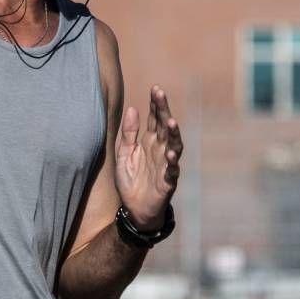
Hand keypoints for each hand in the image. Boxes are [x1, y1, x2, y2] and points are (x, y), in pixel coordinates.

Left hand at [115, 86, 183, 230]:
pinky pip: (172, 171)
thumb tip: (132, 108)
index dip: (156, 104)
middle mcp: (161, 150)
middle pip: (165, 127)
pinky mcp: (167, 182)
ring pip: (174, 146)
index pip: (155, 119)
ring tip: (171, 121)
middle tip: (161, 95)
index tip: (155, 89)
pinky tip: (171, 154)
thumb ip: (128, 133)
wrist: (135, 209)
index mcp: (150, 142)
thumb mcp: (124, 154)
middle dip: (164, 110)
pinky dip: (172, 162)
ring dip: (174, 134)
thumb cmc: (131, 180)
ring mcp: (166, 165)